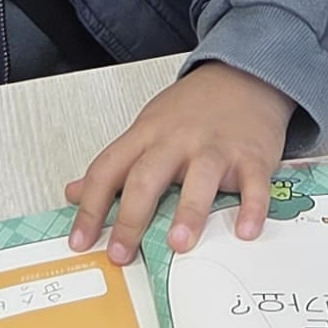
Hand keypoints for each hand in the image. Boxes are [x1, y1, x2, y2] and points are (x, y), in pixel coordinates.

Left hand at [64, 62, 293, 263]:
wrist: (244, 74)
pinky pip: (253, 183)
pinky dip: (252, 207)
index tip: (81, 241)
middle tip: (123, 252)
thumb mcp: (146, 128)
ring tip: (179, 243)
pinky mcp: (251, 155)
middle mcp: (178, 141)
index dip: (90, 208)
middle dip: (132, 218)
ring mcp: (215, 148)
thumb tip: (75, 192)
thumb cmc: (194, 109)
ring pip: (199, 178)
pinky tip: (245, 230)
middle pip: (147, 176)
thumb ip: (114, 164)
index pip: (108, 170)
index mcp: (147, 135)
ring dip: (189, 212)